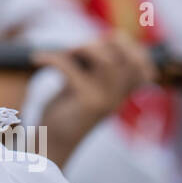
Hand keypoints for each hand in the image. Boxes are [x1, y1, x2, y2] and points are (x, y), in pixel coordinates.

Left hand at [32, 32, 154, 166]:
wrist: (53, 143)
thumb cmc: (67, 111)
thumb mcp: (86, 87)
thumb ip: (94, 69)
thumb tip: (92, 42)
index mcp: (121, 93)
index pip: (144, 67)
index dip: (131, 47)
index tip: (107, 38)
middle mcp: (118, 98)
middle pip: (128, 60)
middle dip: (105, 44)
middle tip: (80, 47)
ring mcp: (105, 101)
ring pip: (107, 62)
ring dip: (83, 48)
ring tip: (66, 52)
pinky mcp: (86, 103)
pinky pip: (72, 70)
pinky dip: (52, 58)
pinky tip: (37, 59)